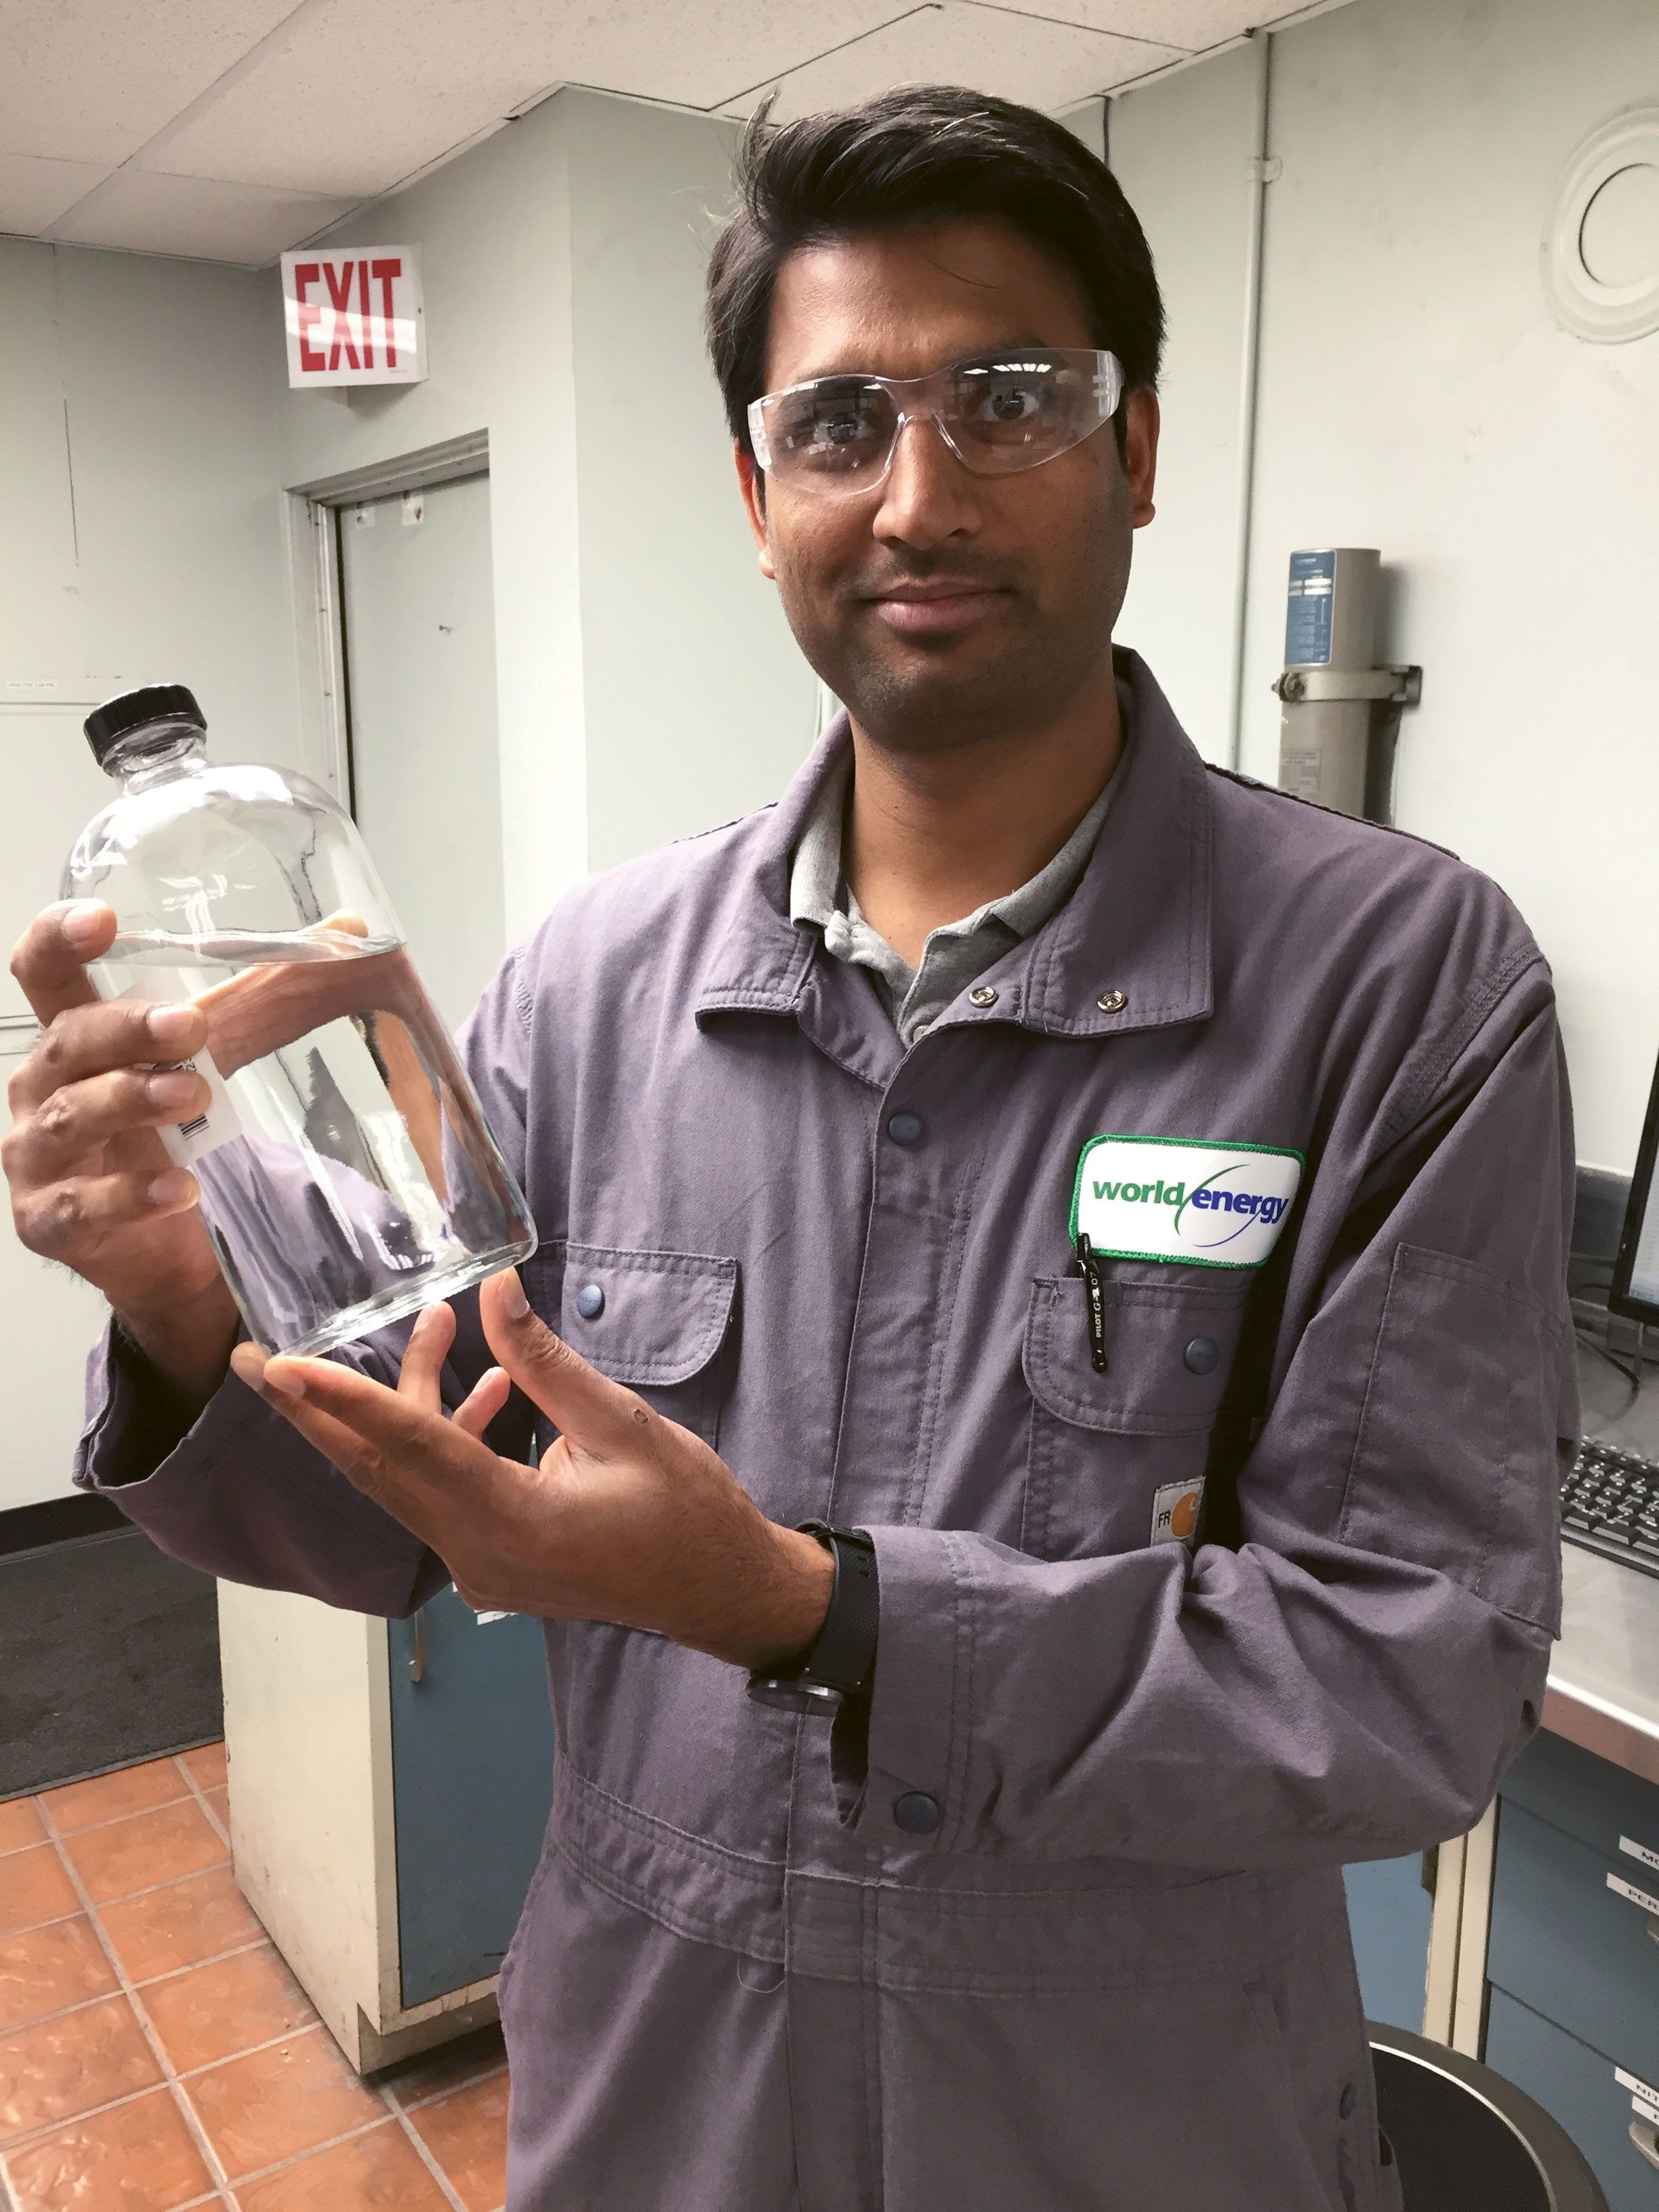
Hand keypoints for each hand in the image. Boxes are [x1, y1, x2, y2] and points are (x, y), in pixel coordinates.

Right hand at [5, 901, 234, 1399]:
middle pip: (67, 1042)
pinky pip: (81, 1206)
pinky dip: (131, 1197)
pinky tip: (181, 1189)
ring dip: (129, 1100)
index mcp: (75, 1037)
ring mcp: (37, 1158)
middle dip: (125, 1030)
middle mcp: (43, 1089)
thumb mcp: (215, 1059)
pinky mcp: (49, 1222)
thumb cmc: (171, 1133)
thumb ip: (269, 997)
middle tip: (189, 1027)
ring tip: (192, 1096)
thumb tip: (351, 926)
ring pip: (69, 1117)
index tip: (102, 920)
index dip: (59, 941)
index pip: (46, 974)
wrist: (163, 1245)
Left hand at [230, 1272, 835, 1669]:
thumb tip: (493, 1291)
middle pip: (378, 1472)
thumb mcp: (625, 1425)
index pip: (409, 1449)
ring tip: (429, 1326)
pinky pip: (442, 1495)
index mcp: (512, 1522)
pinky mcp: (493, 1562)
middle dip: (316, 1411)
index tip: (282, 1366)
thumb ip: (548, 1363)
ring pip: (408, 1481)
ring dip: (403, 1406)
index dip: (342, 1400)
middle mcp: (477, 1554)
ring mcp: (481, 1566)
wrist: (723, 1593)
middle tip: (255, 1359)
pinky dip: (444, 1439)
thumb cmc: (689, 1512)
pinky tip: (490, 1389)